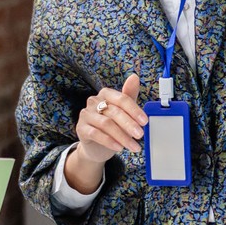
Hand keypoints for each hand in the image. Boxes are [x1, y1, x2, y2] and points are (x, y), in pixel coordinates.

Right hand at [67, 73, 146, 192]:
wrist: (96, 146)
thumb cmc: (112, 126)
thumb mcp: (124, 112)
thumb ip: (130, 97)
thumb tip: (134, 77)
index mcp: (106, 94)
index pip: (122, 99)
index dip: (135, 110)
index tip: (145, 122)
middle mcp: (94, 101)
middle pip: (115, 112)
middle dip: (130, 124)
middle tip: (140, 135)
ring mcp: (85, 114)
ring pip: (106, 124)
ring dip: (122, 136)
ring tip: (133, 146)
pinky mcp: (80, 128)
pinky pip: (96, 134)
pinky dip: (109, 141)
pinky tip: (119, 148)